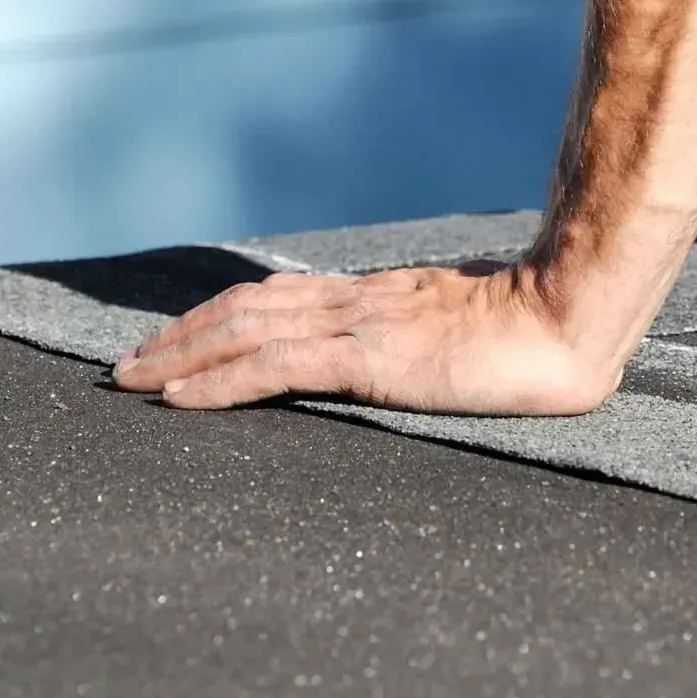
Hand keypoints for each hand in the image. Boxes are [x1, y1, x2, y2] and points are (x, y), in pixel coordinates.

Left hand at [112, 263, 618, 416]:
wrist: (569, 316)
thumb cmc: (535, 333)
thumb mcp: (465, 331)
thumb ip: (426, 339)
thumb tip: (417, 356)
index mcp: (373, 299)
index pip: (275, 299)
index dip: (218, 318)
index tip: (178, 339)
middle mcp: (352, 303)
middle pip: (242, 308)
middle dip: (180, 335)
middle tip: (128, 363)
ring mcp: (356, 326)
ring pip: (243, 331)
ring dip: (179, 356)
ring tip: (131, 379)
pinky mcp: (367, 358)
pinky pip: (273, 368)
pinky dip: (218, 382)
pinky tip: (179, 398)